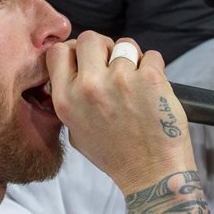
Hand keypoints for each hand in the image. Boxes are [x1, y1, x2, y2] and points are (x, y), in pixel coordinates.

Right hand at [46, 31, 193, 192]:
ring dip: (132, 59)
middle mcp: (89, 87)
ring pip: (125, 45)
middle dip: (104, 48)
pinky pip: (151, 55)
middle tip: (114, 66)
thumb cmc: (117, 156)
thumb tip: (73, 69)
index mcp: (66, 100)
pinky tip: (153, 91)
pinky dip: (154, 69)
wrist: (152, 174)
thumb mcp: (76, 132)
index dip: (74, 50)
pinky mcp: (150, 78)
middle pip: (91, 38)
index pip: (58, 51)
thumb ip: (70, 98)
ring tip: (137, 84)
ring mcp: (120, 80)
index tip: (87, 59)